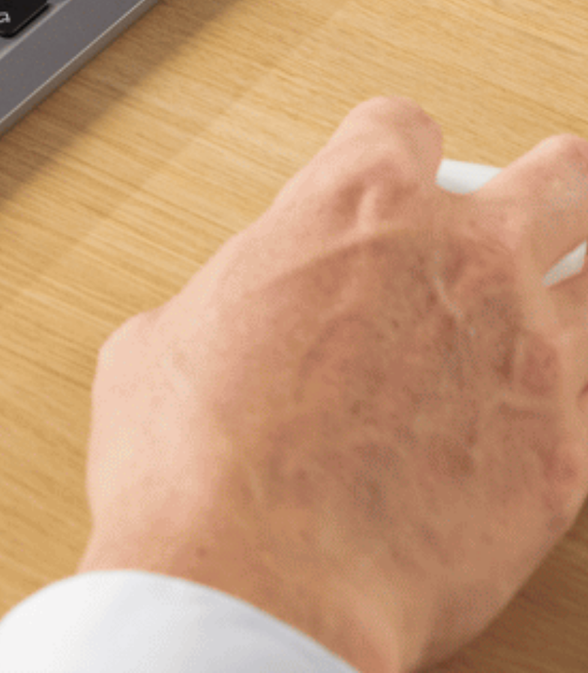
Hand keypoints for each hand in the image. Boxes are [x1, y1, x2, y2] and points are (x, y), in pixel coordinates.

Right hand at [80, 97, 587, 672]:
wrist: (260, 583)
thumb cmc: (197, 464)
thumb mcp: (164, 341)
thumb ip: (228, 304)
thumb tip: (225, 329)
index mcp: (355, 205)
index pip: (402, 126)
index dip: (391, 150)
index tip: (390, 176)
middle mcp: (459, 257)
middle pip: (556, 176)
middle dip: (549, 185)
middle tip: (542, 202)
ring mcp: (527, 352)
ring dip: (582, 287)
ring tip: (572, 299)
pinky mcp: (563, 454)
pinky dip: (576, 399)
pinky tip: (559, 410)